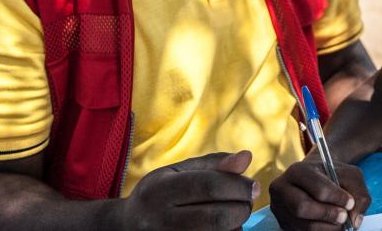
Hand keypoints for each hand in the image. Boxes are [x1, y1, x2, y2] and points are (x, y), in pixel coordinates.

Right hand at [119, 151, 258, 230]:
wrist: (128, 225)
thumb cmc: (161, 192)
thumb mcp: (179, 171)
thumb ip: (214, 164)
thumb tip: (247, 157)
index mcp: (160, 189)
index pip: (209, 186)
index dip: (238, 186)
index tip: (253, 185)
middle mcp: (160, 219)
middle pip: (217, 217)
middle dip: (242, 207)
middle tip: (246, 201)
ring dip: (236, 224)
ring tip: (233, 212)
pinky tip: (224, 226)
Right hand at [269, 155, 370, 229]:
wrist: (315, 178)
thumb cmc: (333, 176)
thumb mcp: (350, 175)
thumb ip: (358, 194)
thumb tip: (354, 220)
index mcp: (298, 171)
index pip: (318, 189)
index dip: (337, 198)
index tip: (350, 203)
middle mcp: (282, 188)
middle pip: (302, 208)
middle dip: (328, 215)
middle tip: (343, 217)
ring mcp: (279, 207)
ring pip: (303, 226)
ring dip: (327, 228)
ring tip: (340, 223)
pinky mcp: (282, 223)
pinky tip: (329, 226)